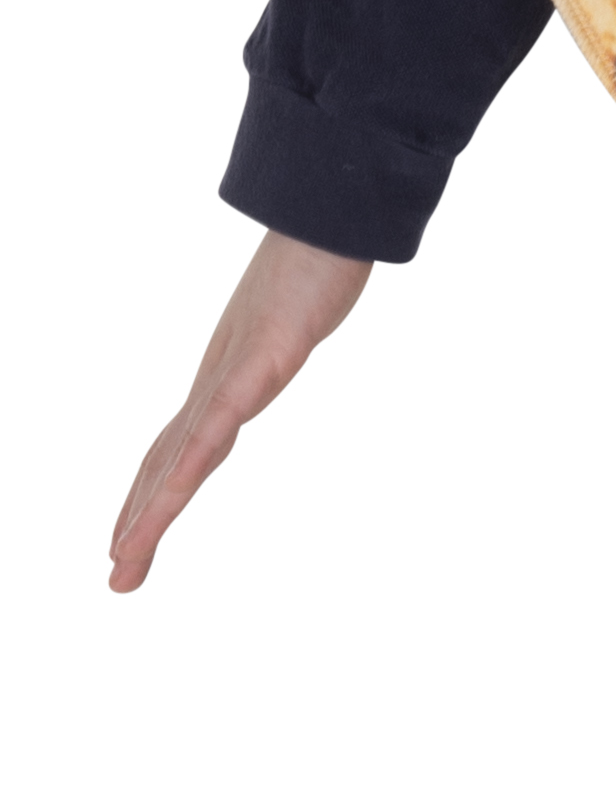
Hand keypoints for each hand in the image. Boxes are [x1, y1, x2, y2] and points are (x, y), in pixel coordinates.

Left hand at [109, 231, 373, 592]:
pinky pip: (220, 423)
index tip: (129, 536)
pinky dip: (190, 464)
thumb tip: (289, 325)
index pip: (176, 445)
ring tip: (125, 563)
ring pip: (182, 456)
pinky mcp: (261, 358)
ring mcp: (236, 370)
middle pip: (167, 462)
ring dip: (151, 513)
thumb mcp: (297, 310)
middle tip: (117, 577)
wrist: (328, 207)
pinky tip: (172, 498)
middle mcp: (218, 377)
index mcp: (226, 374)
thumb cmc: (318, 252)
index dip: (149, 492)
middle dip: (139, 521)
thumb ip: (285, 327)